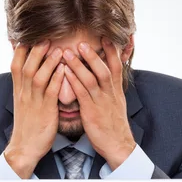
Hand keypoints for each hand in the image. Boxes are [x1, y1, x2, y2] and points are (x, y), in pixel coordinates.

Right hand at [5, 40, 64, 177]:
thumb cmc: (28, 124)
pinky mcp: (45, 111)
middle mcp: (24, 93)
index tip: (28, 34)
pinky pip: (50, 92)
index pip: (15, 64)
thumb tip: (31, 69)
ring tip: (58, 49)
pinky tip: (64, 70)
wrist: (25, 147)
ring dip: (48, 62)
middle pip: (26, 66)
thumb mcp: (24, 101)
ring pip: (38, 77)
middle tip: (46, 35)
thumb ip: (27, 85)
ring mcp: (34, 102)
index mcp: (18, 90)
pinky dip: (57, 80)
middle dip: (36, 50)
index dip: (21, 48)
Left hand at [62, 37, 135, 170]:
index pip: (117, 66)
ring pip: (91, 79)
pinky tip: (64, 73)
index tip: (105, 36)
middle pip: (104, 69)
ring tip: (67, 52)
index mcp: (117, 91)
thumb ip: (109, 89)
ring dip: (79, 65)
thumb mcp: (116, 104)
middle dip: (93, 55)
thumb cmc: (113, 125)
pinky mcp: (92, 112)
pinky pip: (82, 94)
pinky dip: (73, 81)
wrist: (117, 145)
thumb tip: (104, 78)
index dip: (112, 51)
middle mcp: (110, 93)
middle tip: (81, 41)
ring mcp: (101, 102)